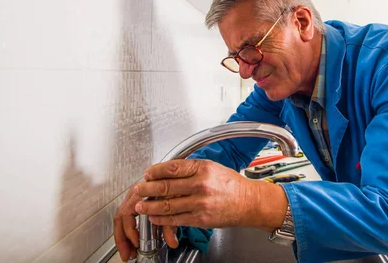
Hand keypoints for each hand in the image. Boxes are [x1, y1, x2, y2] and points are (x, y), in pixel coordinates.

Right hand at [113, 181, 178, 260]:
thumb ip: (171, 224)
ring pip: (121, 218)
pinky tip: (132, 242)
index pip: (127, 214)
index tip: (137, 243)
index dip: (130, 231)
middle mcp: (134, 194)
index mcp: (141, 194)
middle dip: (122, 239)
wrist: (177, 177)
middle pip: (120, 218)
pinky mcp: (135, 202)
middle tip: (127, 254)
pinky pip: (125, 217)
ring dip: (123, 237)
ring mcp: (133, 198)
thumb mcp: (174, 204)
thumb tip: (172, 241)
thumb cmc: (174, 187)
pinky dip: (127, 232)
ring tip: (129, 251)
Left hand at [134, 159, 287, 229]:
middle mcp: (201, 185)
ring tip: (141, 206)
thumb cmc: (231, 185)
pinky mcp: (201, 219)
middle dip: (148, 188)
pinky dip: (162, 219)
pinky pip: (176, 219)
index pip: (173, 167)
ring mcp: (200, 203)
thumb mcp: (212, 168)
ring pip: (168, 205)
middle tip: (138, 189)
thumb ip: (191, 168)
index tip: (147, 173)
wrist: (249, 202)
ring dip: (151, 206)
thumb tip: (168, 170)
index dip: (156, 170)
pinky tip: (155, 217)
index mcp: (203, 168)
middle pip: (166, 186)